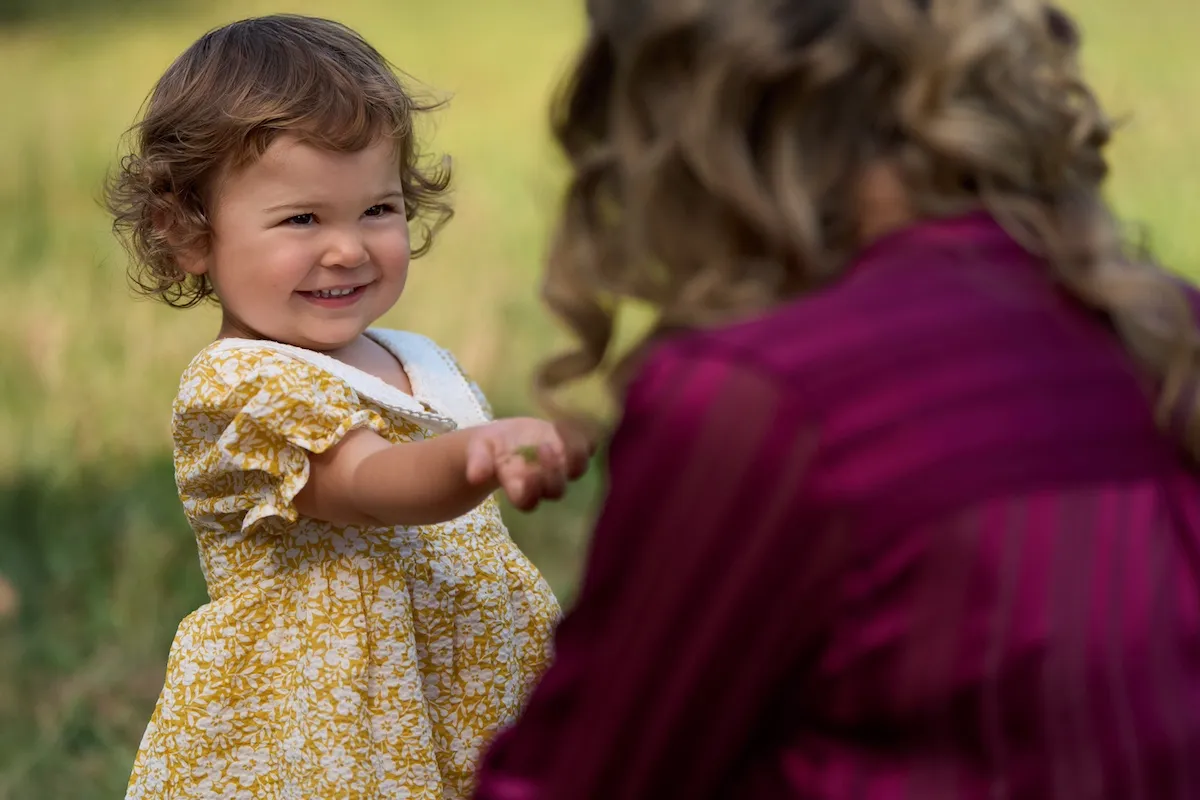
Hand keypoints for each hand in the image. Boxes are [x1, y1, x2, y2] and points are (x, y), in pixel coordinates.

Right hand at [464, 418, 592, 510]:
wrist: (508, 438)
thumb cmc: (491, 448)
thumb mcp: (479, 450)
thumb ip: (478, 462)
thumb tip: (475, 476)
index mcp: (519, 488)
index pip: (528, 501)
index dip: (529, 492)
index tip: (524, 473)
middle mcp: (544, 482)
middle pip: (556, 489)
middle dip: (552, 472)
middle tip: (544, 447)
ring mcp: (562, 466)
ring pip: (577, 469)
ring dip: (575, 453)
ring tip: (563, 428)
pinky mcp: (573, 448)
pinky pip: (588, 446)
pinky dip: (587, 434)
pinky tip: (577, 418)